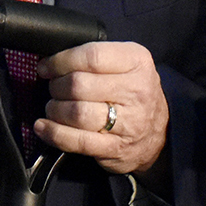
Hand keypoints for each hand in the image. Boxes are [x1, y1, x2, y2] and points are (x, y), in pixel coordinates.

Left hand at [33, 40, 168, 175]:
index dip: (61, 61)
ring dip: (54, 109)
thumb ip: (97, 57)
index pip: (92, 56)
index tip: (46, 66)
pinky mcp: (116, 148)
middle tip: (53, 88)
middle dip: (56, 86)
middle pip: (79, 85)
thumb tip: (54, 60)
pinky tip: (44, 127)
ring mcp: (128, 122)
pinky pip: (77, 141)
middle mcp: (136, 90)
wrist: (162, 132)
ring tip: (54, 107)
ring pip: (76, 113)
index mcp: (137, 62)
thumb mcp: (127, 63)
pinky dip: (54, 133)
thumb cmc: (135, 92)